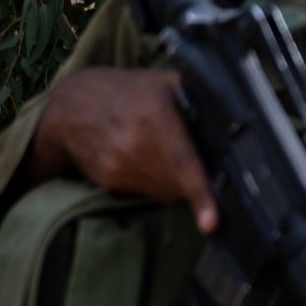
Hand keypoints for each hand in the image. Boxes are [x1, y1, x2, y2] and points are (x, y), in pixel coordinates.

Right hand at [30, 67, 217, 232]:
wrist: (72, 106)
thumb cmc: (129, 91)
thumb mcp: (166, 83)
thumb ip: (199, 100)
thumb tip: (233, 121)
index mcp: (154, 118)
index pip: (182, 162)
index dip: (200, 194)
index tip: (211, 222)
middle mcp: (133, 146)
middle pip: (179, 184)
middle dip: (195, 178)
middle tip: (194, 155)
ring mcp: (117, 167)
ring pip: (165, 192)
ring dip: (174, 181)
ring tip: (163, 151)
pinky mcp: (108, 181)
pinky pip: (146, 192)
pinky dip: (154, 182)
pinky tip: (145, 158)